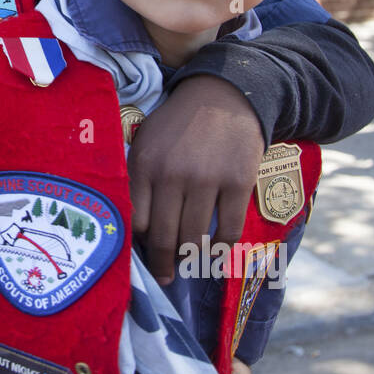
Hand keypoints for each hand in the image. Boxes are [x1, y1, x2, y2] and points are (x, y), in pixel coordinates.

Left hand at [127, 75, 264, 284]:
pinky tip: (217, 253)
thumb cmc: (179, 124)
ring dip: (191, 259)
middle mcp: (173, 175)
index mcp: (145, 165)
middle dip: (164, 265)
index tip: (143, 254)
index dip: (139, 244)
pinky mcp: (238, 182)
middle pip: (164, 237)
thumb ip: (138, 179)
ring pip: (195, 239)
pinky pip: (228, 230)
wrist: (224, 95)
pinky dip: (222, 249)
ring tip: (189, 265)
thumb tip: (134, 227)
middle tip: (166, 278)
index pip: (136, 222)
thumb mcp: (147, 142)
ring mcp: (207, 180)